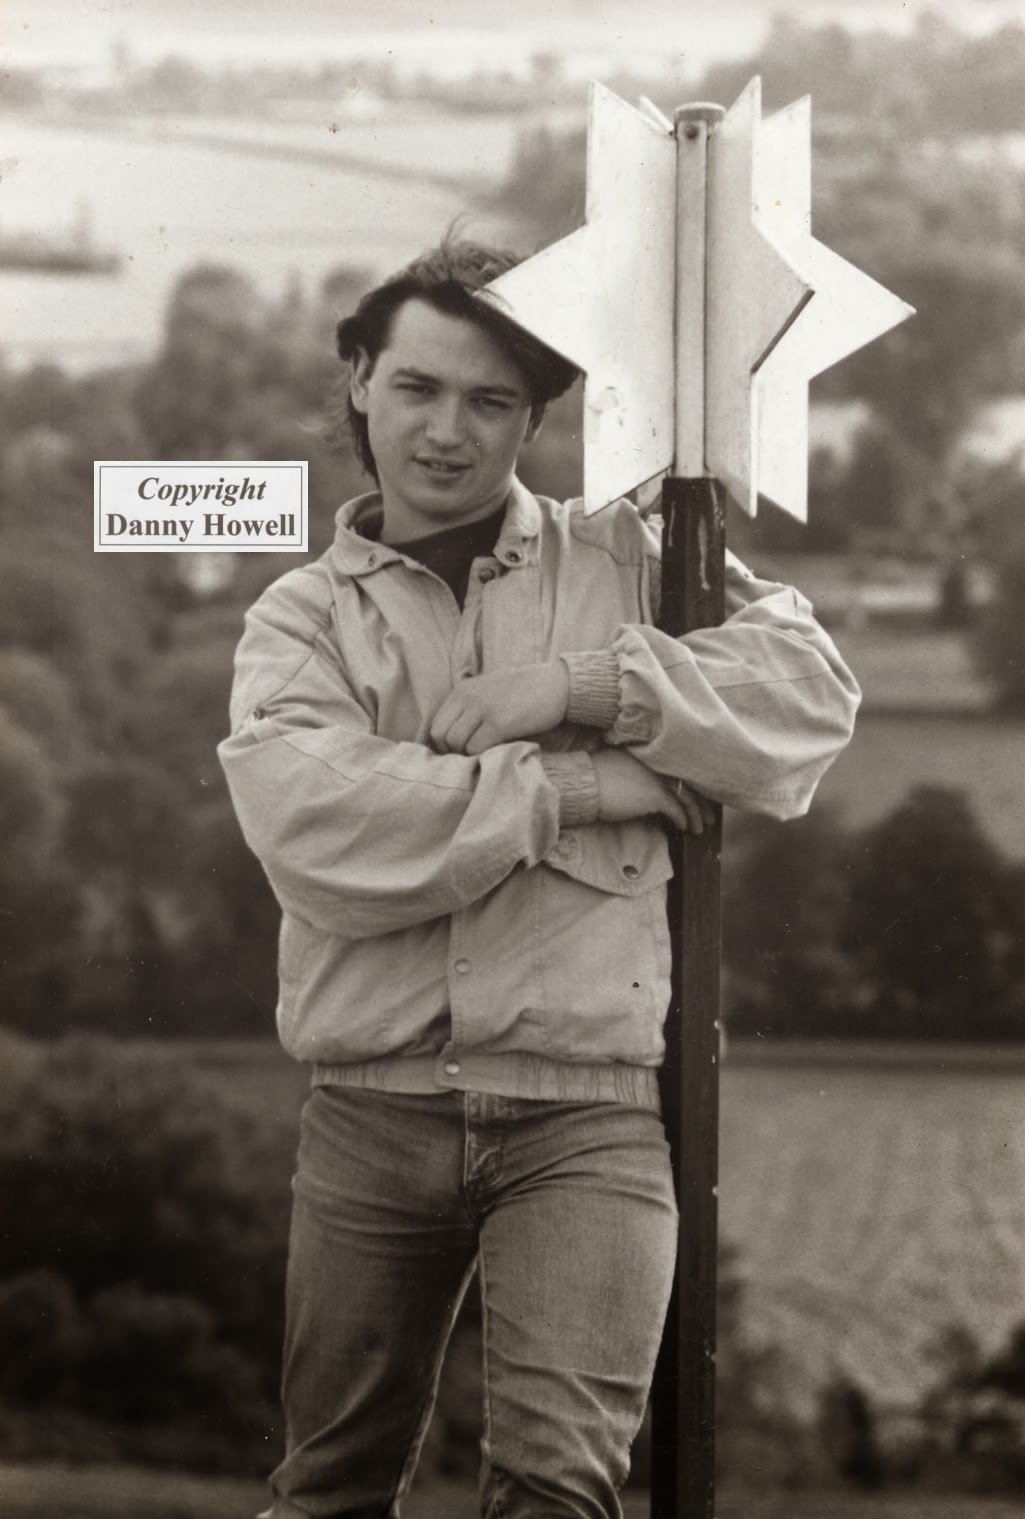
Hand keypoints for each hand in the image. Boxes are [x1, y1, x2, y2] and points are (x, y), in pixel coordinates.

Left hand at [430, 662, 568, 754]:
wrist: (556, 684)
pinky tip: (496, 754)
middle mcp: (468, 698)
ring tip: (484, 756)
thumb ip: (470, 707)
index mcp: (462, 690)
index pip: (436, 725)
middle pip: (441, 736)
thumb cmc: (525, 691)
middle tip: (470, 759)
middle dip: (452, 753)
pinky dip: (482, 757)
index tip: (459, 754)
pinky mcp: (500, 723)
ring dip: (467, 756)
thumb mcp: (489, 690)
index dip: (443, 746)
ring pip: (456, 743)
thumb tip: (453, 739)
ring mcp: (483, 709)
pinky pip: (476, 748)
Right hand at [592, 750, 714, 832]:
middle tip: (708, 816)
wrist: (583, 785)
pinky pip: (676, 809)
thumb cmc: (594, 779)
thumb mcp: (620, 767)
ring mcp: (657, 776)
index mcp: (649, 753)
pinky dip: (683, 819)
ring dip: (696, 814)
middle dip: (701, 801)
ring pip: (686, 796)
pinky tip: (685, 827)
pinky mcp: (654, 794)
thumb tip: (652, 789)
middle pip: (688, 781)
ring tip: (700, 828)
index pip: (679, 768)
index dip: (691, 784)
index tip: (699, 797)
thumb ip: (640, 772)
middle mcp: (657, 762)